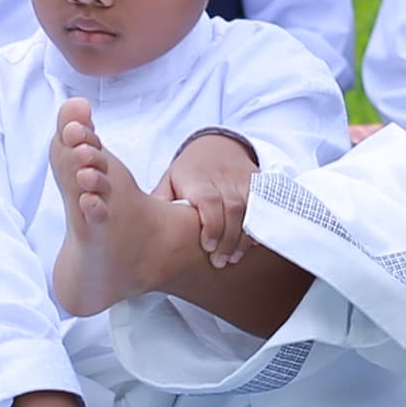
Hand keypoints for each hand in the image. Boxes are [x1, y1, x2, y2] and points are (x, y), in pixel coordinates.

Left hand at [163, 132, 259, 267]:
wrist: (217, 144)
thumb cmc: (189, 171)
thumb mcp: (170, 181)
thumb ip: (161, 203)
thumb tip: (143, 229)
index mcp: (197, 179)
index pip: (209, 201)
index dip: (212, 225)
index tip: (207, 247)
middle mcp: (222, 178)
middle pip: (232, 209)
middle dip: (228, 239)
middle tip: (220, 262)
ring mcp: (242, 179)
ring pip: (250, 209)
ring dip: (244, 237)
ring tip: (234, 257)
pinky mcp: (256, 181)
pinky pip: (262, 204)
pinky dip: (259, 224)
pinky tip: (252, 243)